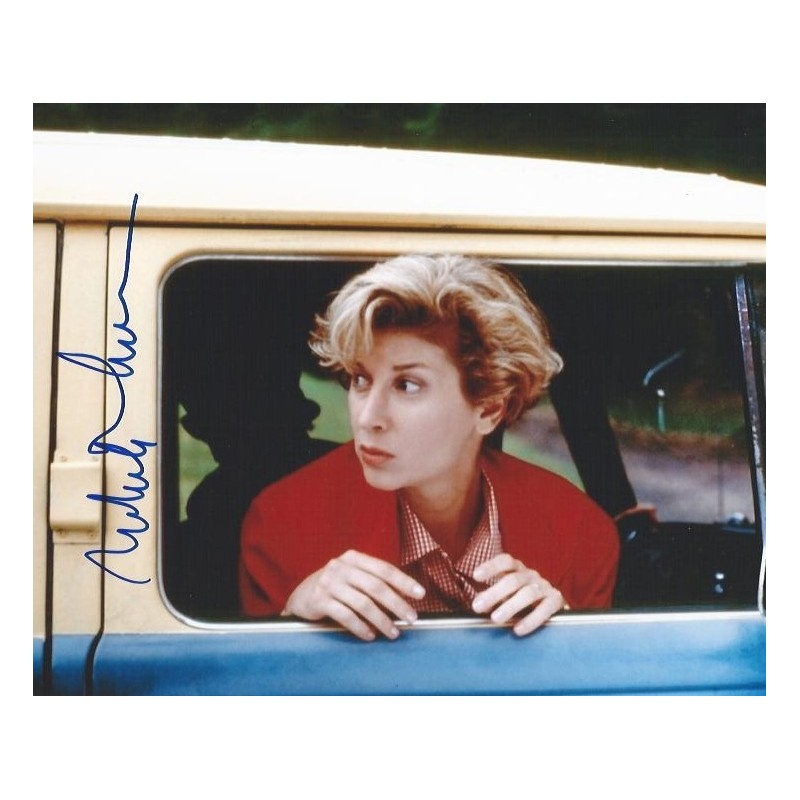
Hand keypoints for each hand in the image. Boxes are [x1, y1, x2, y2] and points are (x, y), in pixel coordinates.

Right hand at [283, 550, 425, 641]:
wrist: (300, 597)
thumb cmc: (335, 587)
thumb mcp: (352, 577)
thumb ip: (373, 582)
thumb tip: (405, 598)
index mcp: (353, 558)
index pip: (384, 569)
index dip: (404, 581)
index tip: (421, 594)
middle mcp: (340, 567)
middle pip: (376, 587)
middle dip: (397, 604)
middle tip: (411, 619)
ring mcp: (328, 583)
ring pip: (363, 603)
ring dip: (382, 620)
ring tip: (393, 633)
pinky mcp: (318, 600)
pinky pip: (345, 616)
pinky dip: (361, 627)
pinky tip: (370, 636)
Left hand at [471, 554, 565, 635]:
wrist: (553, 603)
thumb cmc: (522, 596)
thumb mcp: (507, 593)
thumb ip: (492, 597)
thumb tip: (478, 604)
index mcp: (517, 568)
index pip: (505, 561)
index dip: (491, 566)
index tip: (475, 575)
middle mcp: (531, 575)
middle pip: (513, 580)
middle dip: (494, 593)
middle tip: (478, 606)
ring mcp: (544, 586)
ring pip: (528, 594)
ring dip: (510, 606)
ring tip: (495, 619)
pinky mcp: (556, 601)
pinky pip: (545, 609)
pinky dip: (531, 620)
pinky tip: (518, 629)